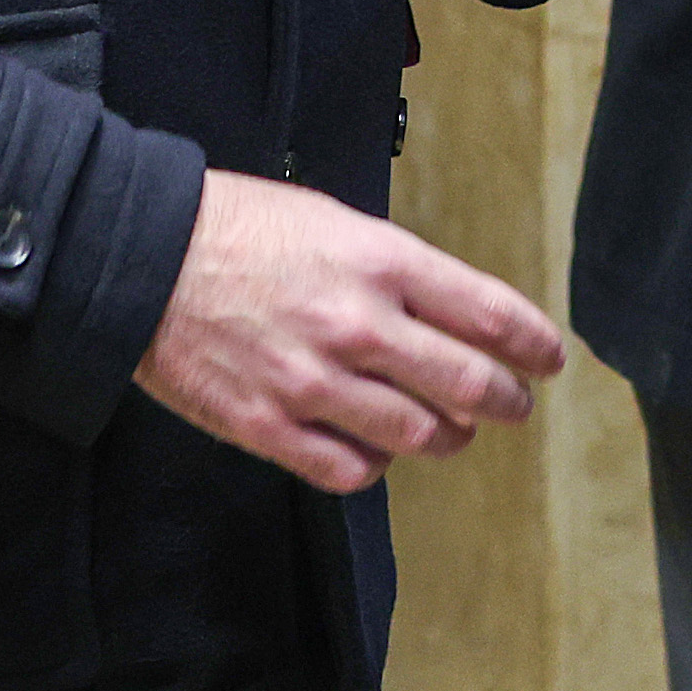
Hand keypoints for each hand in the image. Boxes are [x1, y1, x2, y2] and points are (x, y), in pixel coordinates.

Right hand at [133, 170, 566, 493]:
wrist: (144, 259)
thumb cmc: (236, 228)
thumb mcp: (333, 222)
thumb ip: (393, 272)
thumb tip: (445, 313)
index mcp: (380, 264)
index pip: (488, 315)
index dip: (532, 344)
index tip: (548, 358)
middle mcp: (358, 326)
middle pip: (468, 385)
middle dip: (507, 400)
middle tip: (516, 404)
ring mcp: (314, 383)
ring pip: (418, 435)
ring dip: (447, 437)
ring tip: (450, 431)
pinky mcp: (269, 427)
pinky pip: (350, 468)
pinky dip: (376, 465)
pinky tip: (376, 450)